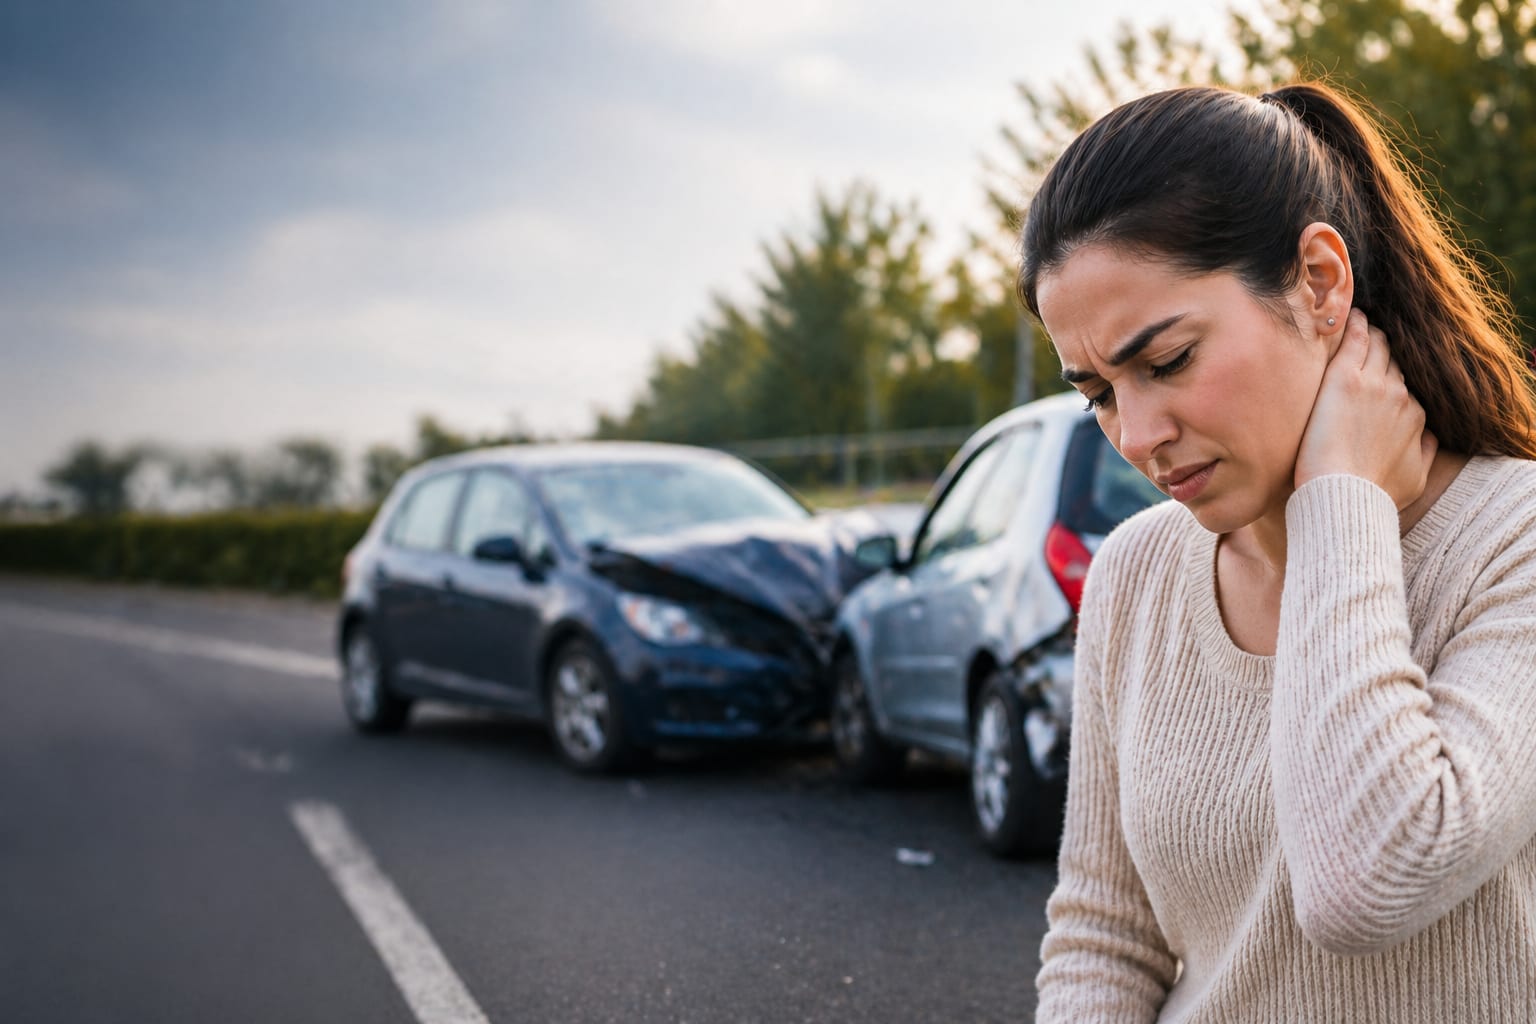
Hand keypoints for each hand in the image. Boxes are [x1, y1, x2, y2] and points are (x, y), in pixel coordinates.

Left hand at [1294, 309, 1435, 510]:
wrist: (1347, 496)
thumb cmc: (1375, 495)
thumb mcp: (1415, 478)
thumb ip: (1425, 452)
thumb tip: (1428, 437)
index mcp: (1415, 416)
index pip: (1406, 385)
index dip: (1393, 375)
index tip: (1384, 370)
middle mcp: (1399, 395)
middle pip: (1394, 361)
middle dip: (1385, 349)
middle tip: (1373, 338)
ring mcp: (1373, 384)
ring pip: (1377, 346)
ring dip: (1372, 333)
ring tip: (1362, 324)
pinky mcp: (1344, 380)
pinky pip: (1355, 341)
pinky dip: (1356, 326)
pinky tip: (1353, 315)